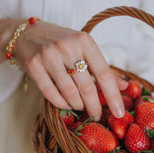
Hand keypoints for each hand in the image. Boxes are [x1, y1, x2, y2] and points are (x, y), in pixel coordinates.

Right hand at [13, 20, 127, 119]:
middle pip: (87, 87)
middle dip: (94, 107)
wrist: (28, 34)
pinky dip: (61, 103)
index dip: (113, 96)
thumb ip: (102, 68)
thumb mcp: (84, 49)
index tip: (119, 113)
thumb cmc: (61, 42)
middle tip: (96, 115)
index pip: (104, 74)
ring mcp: (49, 56)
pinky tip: (66, 105)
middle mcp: (68, 47)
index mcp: (85, 42)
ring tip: (80, 107)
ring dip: (77, 105)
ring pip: (69, 92)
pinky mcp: (34, 65)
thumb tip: (125, 86)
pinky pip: (50, 93)